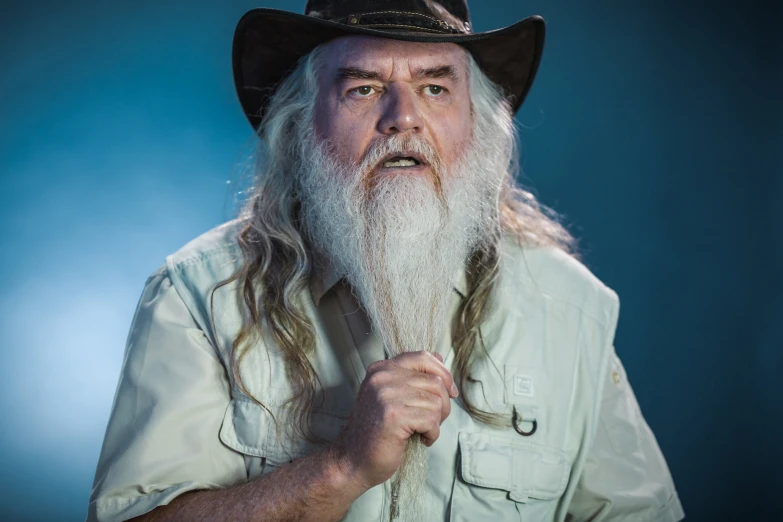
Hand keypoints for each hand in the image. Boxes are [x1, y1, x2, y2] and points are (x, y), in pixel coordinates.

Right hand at [330, 350, 458, 490]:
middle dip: (443, 404)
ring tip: (424, 431)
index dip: (443, 373)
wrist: (353, 460)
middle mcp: (382, 378)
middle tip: (434, 420)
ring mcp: (386, 395)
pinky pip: (431, 420)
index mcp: (381, 369)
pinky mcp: (394, 416)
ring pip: (435, 402)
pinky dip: (432, 434)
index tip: (450, 392)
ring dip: (437, 421)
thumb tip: (440, 357)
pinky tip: (422, 439)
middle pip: (434, 381)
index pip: (423, 357)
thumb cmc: (377, 431)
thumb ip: (412, 376)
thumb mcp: (391, 396)